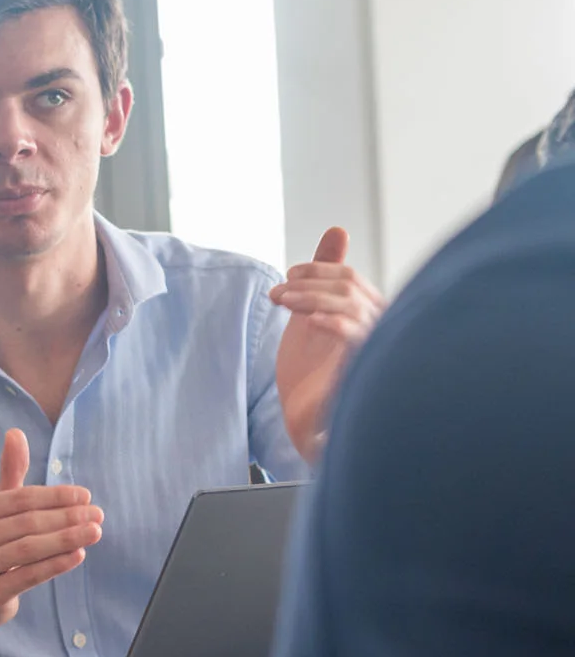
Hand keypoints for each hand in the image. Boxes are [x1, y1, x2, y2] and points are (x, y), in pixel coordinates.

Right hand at [0, 429, 102, 634]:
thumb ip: (10, 473)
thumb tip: (15, 433)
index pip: (21, 498)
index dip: (56, 496)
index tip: (86, 496)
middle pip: (27, 523)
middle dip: (67, 517)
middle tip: (98, 515)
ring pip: (29, 548)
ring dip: (67, 538)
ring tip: (95, 532)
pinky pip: (28, 576)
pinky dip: (56, 564)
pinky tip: (79, 555)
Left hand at [272, 227, 384, 461]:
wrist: (306, 426)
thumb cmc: (314, 372)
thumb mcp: (313, 315)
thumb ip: (323, 277)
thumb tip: (337, 230)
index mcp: (370, 315)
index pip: (349, 277)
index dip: (316, 269)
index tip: (286, 274)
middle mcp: (380, 329)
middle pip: (347, 287)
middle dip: (306, 284)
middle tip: (275, 294)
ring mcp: (375, 349)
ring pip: (350, 305)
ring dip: (309, 298)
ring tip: (280, 302)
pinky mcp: (363, 371)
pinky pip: (358, 337)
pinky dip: (334, 322)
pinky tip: (310, 321)